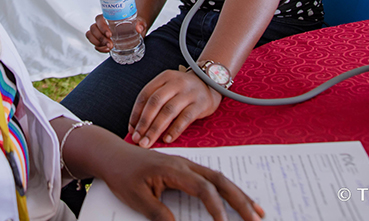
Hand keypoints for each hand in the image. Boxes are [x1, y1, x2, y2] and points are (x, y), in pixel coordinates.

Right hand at [86, 14, 147, 52]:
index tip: (110, 34)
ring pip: (90, 35)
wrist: (135, 30)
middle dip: (100, 38)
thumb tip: (139, 28)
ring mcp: (99, 32)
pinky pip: (94, 43)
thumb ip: (141, 24)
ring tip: (109, 47)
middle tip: (111, 44)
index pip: (99, 19)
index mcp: (108, 16)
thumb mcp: (140, 23)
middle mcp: (101, 23)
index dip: (102, 26)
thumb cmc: (136, 23)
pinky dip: (98, 48)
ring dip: (97, 43)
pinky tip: (107, 49)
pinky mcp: (100, 40)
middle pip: (93, 28)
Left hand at [101, 143, 264, 220]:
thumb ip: (159, 215)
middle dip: (240, 199)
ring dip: (238, 193)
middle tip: (257, 218)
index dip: (216, 208)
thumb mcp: (137, 199)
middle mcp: (184, 164)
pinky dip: (226, 190)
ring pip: (218, 178)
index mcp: (174, 169)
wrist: (111, 155)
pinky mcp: (184, 169)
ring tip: (256, 210)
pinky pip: (210, 178)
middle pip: (220, 180)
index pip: (203, 188)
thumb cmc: (122, 175)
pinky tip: (234, 200)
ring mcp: (186, 165)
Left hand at [129, 69, 221, 147]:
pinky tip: (167, 139)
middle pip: (155, 102)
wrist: (212, 83)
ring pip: (168, 111)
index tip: (131, 129)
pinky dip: (174, 129)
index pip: (145, 95)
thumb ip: (156, 104)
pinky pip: (185, 118)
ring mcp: (189, 92)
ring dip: (156, 129)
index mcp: (164, 78)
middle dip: (144, 123)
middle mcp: (176, 82)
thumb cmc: (185, 91)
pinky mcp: (201, 103)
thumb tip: (137, 128)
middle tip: (137, 139)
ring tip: (148, 142)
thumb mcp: (170, 89)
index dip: (136, 113)